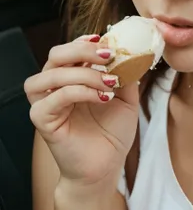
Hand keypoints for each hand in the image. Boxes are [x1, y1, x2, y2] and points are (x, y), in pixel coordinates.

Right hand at [25, 35, 139, 186]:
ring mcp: (47, 103)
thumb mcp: (127, 99)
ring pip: (52, 73)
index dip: (85, 41)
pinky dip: (79, 92)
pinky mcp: (43, 120)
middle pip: (56, 55)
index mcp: (72, 78)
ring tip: (109, 83)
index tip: (108, 42)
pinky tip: (102, 97)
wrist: (106, 168)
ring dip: (83, 72)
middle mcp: (55, 87)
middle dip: (82, 50)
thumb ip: (126, 75)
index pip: (69, 49)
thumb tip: (132, 52)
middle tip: (108, 55)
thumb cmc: (112, 135)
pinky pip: (54, 98)